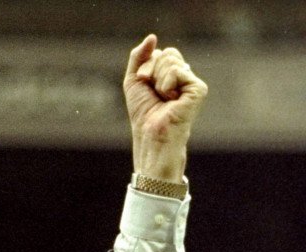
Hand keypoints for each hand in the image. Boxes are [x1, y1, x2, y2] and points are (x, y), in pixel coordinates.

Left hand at [123, 34, 207, 181]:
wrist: (149, 133)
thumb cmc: (142, 112)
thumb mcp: (134, 79)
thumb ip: (139, 56)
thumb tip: (153, 37)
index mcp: (171, 73)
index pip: (161, 53)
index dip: (146, 67)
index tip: (145, 85)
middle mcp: (185, 76)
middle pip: (167, 53)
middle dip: (151, 71)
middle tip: (153, 92)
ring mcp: (192, 82)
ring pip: (171, 60)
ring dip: (158, 80)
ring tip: (163, 99)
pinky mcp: (199, 89)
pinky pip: (177, 71)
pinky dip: (166, 85)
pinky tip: (171, 100)